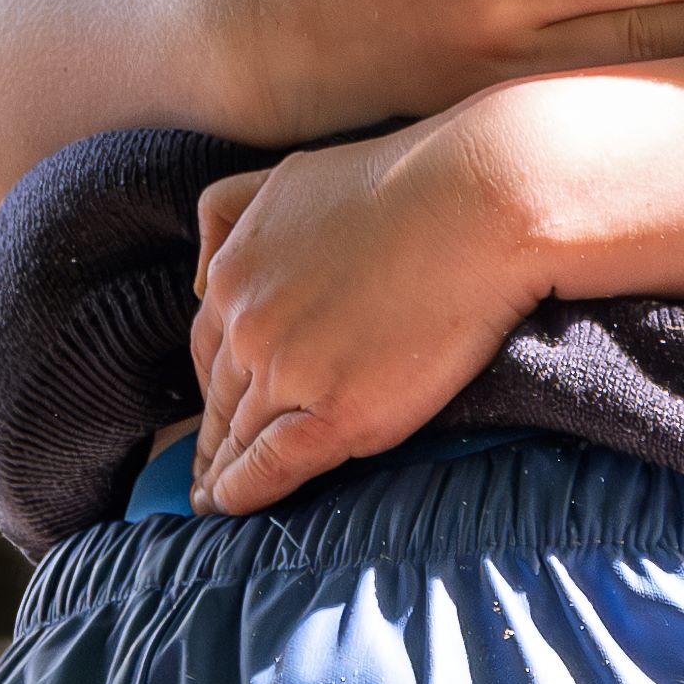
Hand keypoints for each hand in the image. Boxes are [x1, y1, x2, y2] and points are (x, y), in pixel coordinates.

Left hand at [185, 117, 543, 515]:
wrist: (481, 203)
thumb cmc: (408, 181)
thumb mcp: (290, 176)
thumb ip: (232, 215)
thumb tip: (202, 272)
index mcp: (236, 268)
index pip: (208, 344)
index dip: (210, 383)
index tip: (213, 409)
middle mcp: (247, 319)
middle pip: (219, 393)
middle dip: (211, 433)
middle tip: (203, 469)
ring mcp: (287, 368)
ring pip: (238, 433)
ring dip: (221, 470)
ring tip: (214, 497)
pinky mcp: (337, 412)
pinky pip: (270, 466)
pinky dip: (243, 493)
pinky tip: (230, 507)